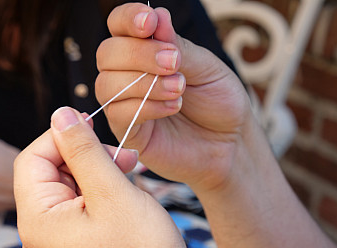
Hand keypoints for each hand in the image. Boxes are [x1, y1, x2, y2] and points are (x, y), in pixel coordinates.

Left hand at [14, 107, 193, 247]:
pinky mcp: (72, 247)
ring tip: (128, 172)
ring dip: (95, 172)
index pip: (32, 159)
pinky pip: (77, 208)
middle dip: (83, 156)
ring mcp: (55, 243)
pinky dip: (98, 193)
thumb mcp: (112, 193)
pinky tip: (122, 192)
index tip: (91, 125)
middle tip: (121, 156)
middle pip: (48, 173)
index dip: (60, 136)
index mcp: (37, 222)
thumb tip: (61, 115)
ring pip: (66, 188)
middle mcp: (38, 235)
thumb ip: (84, 151)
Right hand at [96, 3, 252, 191]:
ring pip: (107, 84)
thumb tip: (158, 15)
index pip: (119, 26)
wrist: (230, 143)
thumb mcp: (206, 67)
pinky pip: (117, 113)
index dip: (127, 19)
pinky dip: (146, 106)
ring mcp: (123, 103)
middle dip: (138, 54)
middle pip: (107, 53)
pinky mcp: (126, 131)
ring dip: (145, 83)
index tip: (149, 22)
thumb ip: (178, 46)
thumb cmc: (218, 102)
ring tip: (179, 89)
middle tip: (174, 63)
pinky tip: (172, 107)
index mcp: (144, 50)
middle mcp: (127, 74)